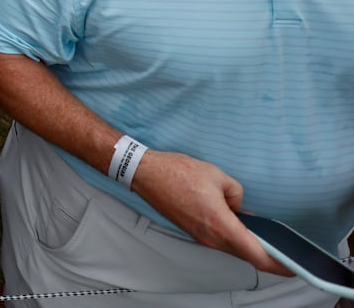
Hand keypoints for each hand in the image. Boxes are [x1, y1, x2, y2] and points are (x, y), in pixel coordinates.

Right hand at [131, 149, 288, 275]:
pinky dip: (234, 239)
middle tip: (285, 252)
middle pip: (246, 255)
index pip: (256, 254)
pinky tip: (240, 229)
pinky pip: (220, 241)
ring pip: (233, 248)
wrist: (146, 174)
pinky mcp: (193, 231)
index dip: (278, 264)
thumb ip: (237, 194)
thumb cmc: (177, 172)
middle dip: (267, 256)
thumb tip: (240, 207)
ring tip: (266, 239)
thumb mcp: (218, 176)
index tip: (293, 266)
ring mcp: (200, 236)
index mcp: (221, 223)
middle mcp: (211, 236)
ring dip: (249, 247)